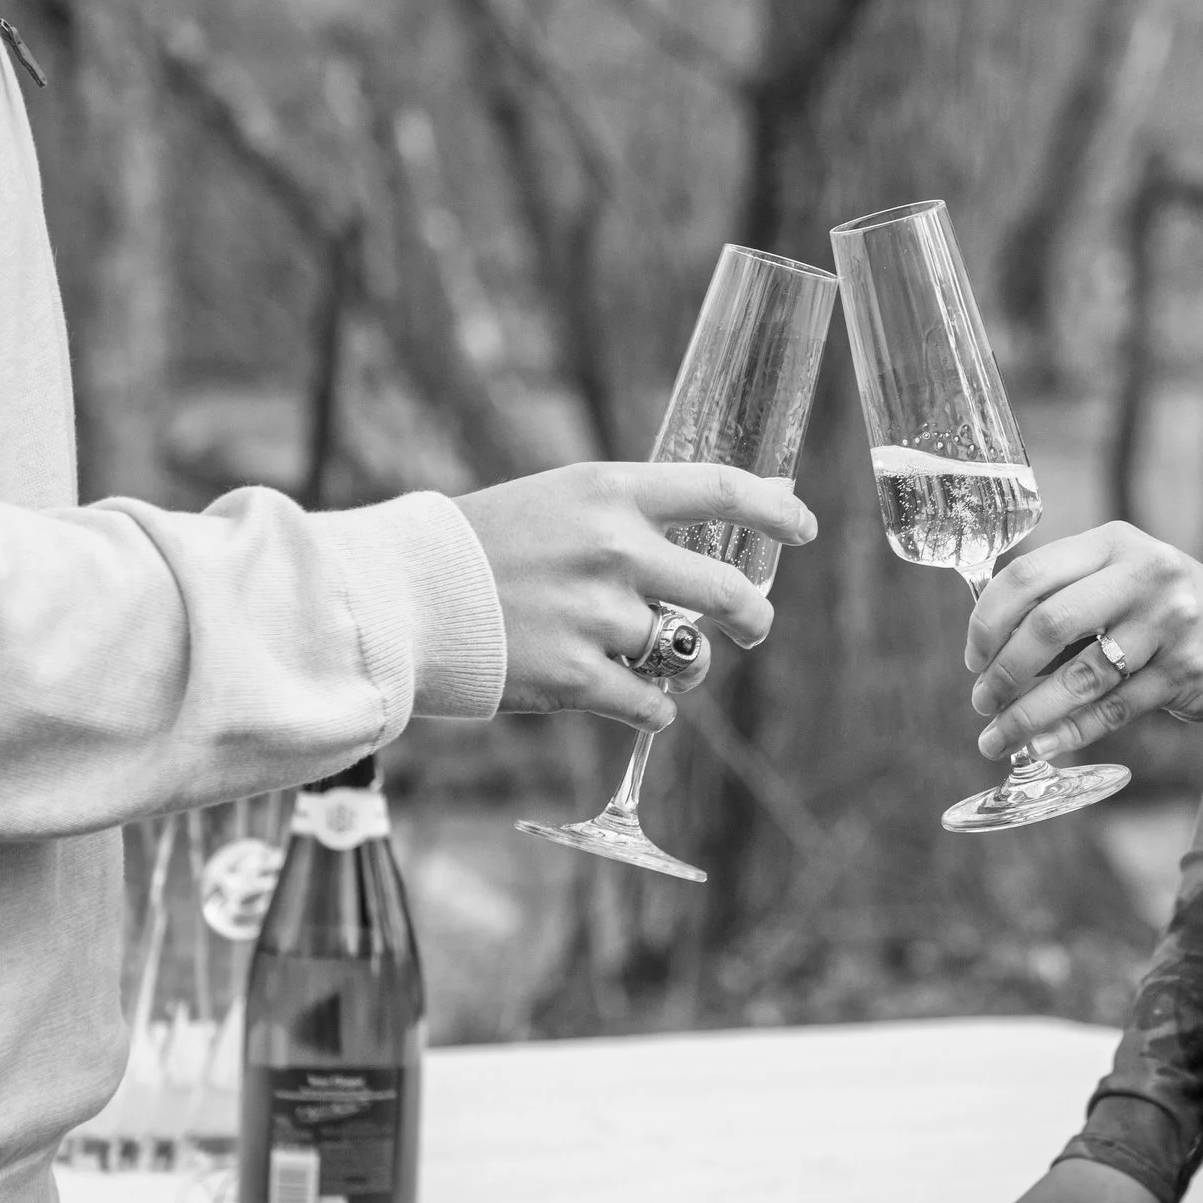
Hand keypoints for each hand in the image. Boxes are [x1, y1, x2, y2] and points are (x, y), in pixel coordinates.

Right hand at [453, 462, 815, 732]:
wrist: (399, 598)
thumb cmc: (479, 546)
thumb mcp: (560, 502)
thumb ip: (636, 513)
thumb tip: (736, 511)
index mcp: (608, 492)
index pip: (722, 491)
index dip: (776, 510)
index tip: (803, 526)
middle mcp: (613, 550)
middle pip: (727, 590)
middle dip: (754, 616)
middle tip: (755, 626)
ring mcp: (597, 617)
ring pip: (687, 656)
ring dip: (680, 666)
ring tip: (645, 661)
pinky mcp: (576, 679)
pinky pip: (653, 707)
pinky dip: (652, 711)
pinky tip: (631, 702)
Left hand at [965, 522, 1202, 762]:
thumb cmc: (1154, 602)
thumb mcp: (1114, 571)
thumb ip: (1059, 589)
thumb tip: (985, 641)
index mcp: (1112, 543)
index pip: (1028, 575)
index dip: (988, 622)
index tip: (973, 657)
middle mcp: (1143, 576)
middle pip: (1049, 624)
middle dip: (1004, 671)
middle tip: (983, 700)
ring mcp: (1169, 624)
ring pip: (1080, 678)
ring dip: (1028, 714)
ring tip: (997, 737)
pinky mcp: (1184, 672)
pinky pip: (1112, 710)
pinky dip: (1068, 732)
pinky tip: (1039, 747)